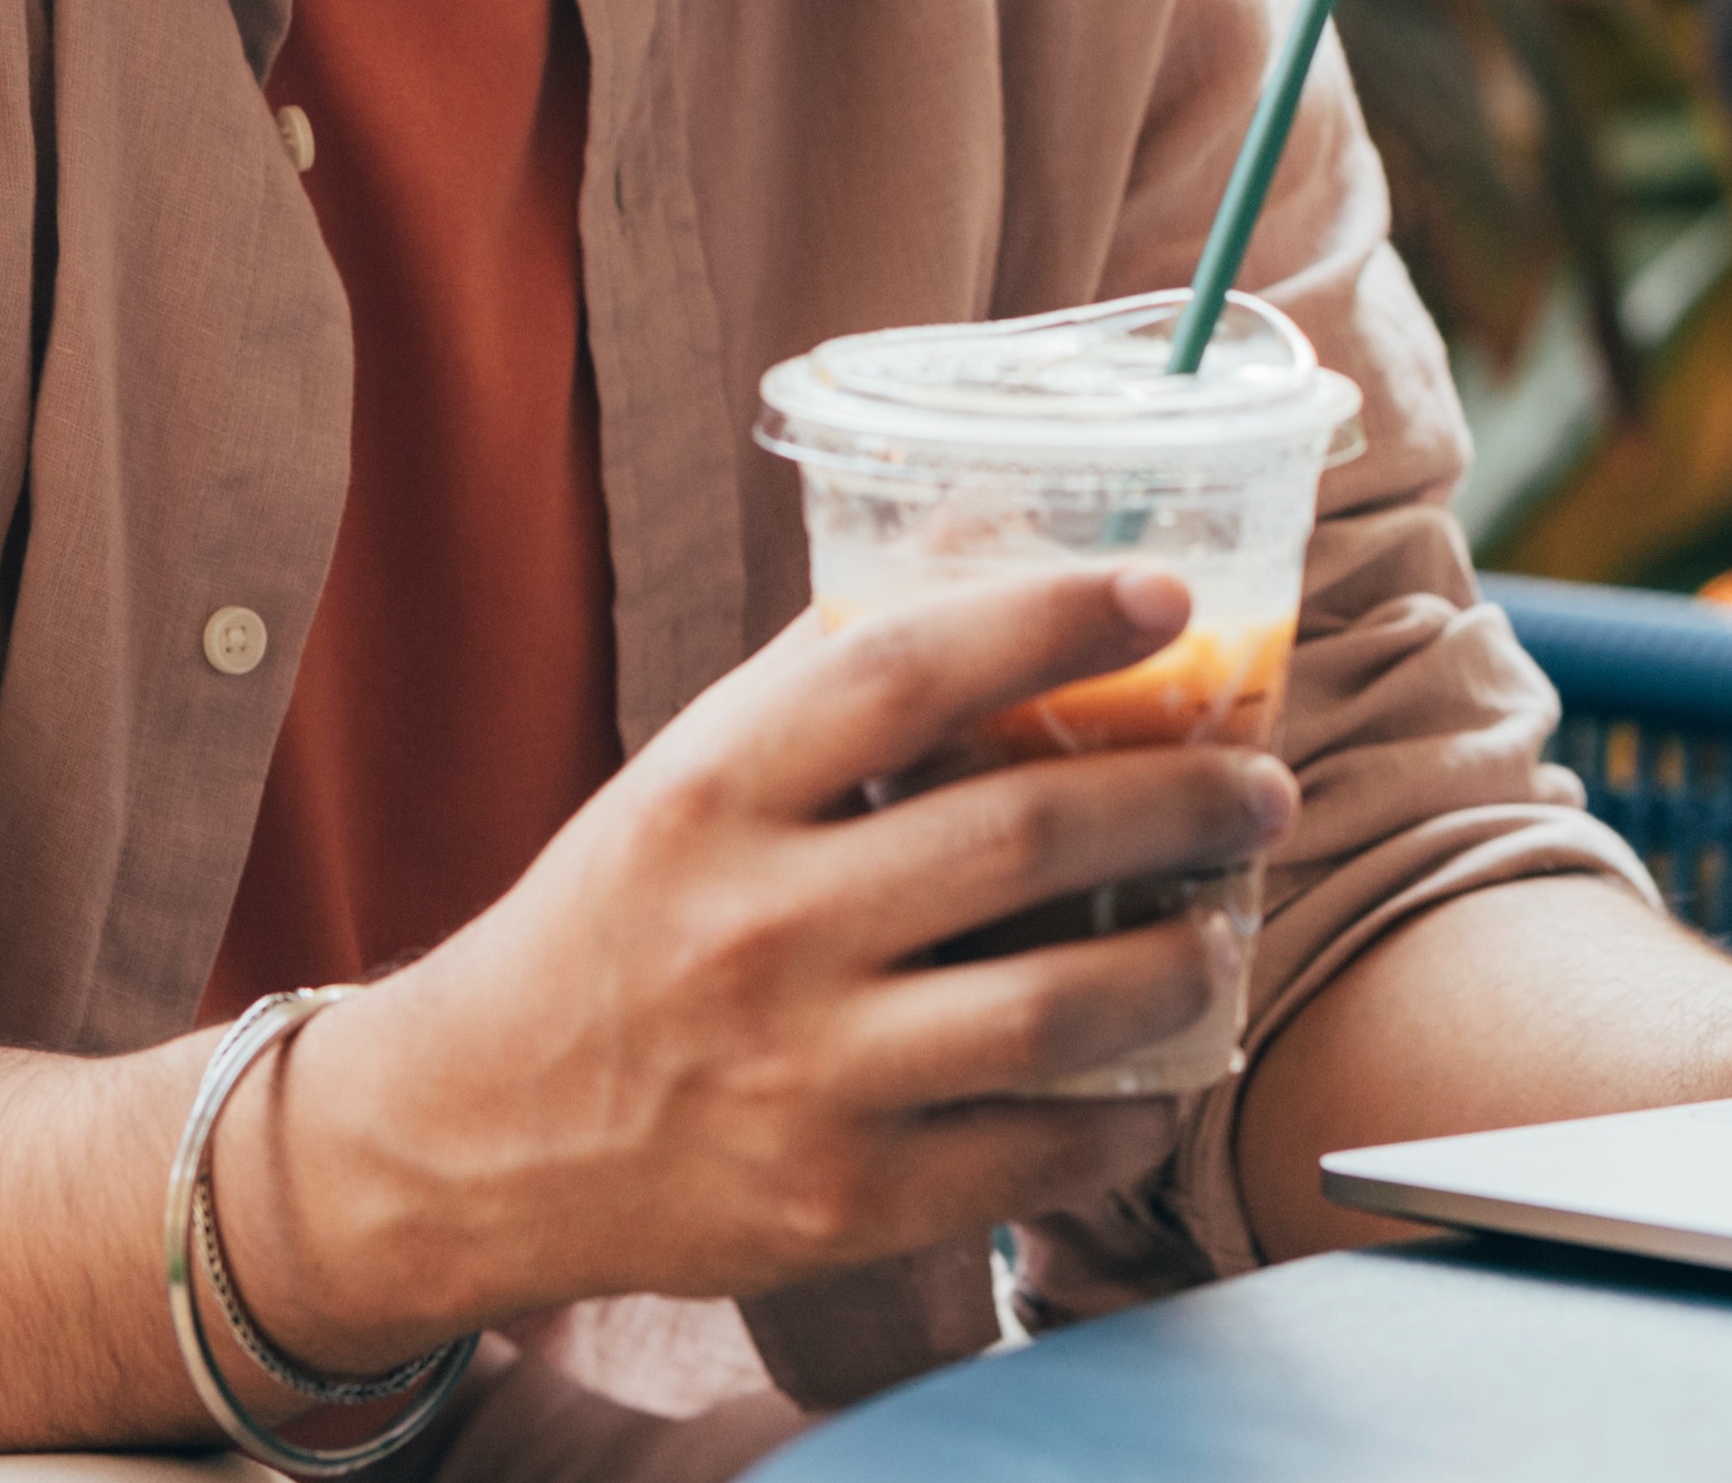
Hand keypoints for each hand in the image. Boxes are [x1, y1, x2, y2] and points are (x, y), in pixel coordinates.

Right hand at [247, 565, 1298, 1355]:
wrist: (474, 1133)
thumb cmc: (614, 927)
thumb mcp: (685, 778)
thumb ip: (831, 676)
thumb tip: (996, 530)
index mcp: (711, 792)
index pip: (907, 672)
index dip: (1050, 620)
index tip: (1165, 596)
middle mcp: (755, 927)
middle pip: (1022, 838)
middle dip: (1179, 800)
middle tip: (1257, 787)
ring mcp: (799, 1074)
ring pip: (1053, 1005)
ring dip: (1178, 962)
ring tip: (1218, 933)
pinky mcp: (836, 1201)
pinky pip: (1032, 1155)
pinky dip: (1121, 1113)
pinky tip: (1151, 1079)